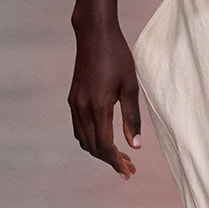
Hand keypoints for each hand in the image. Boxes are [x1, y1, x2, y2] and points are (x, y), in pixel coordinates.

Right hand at [69, 22, 141, 177]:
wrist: (94, 35)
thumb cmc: (117, 57)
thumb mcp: (130, 86)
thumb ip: (132, 117)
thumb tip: (135, 146)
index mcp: (98, 107)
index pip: (104, 145)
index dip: (116, 162)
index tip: (128, 172)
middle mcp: (82, 108)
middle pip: (93, 147)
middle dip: (110, 160)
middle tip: (129, 167)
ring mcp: (75, 104)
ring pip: (84, 139)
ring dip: (100, 151)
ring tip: (120, 156)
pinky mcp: (73, 99)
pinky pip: (79, 128)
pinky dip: (91, 139)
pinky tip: (105, 138)